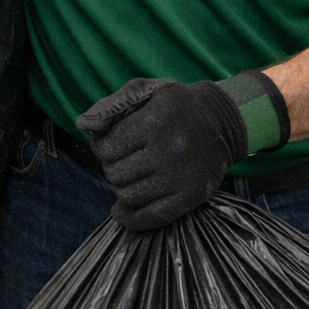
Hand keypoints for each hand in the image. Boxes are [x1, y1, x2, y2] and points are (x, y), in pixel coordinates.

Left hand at [76, 78, 245, 230]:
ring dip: (122, 189)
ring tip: (130, 177)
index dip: (101, 147)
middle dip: (112, 168)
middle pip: (116, 174)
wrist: (224, 122)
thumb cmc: (176, 106)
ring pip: (129, 196)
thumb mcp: (147, 90)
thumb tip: (84, 126)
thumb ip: (113, 105)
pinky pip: (151, 217)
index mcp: (157, 120)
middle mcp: (171, 149)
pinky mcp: (192, 197)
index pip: (108, 147)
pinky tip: (124, 210)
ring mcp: (182, 176)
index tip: (110, 145)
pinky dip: (131, 218)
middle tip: (122, 161)